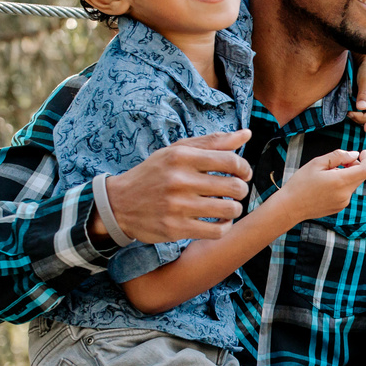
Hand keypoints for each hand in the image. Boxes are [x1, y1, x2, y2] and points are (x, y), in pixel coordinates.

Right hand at [97, 129, 252, 243]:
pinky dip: (225, 226)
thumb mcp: (178, 151)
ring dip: (235, 209)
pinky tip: (220, 221)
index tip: (242, 173)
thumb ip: (212, 142)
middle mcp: (180, 180)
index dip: (244, 168)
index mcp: (182, 157)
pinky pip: (216, 231)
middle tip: (235, 191)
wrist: (119, 203)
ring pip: (229, 209)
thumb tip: (246, 134)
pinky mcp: (176, 228)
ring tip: (228, 206)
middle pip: (234, 187)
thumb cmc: (155, 174)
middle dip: (241, 190)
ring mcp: (178, 206)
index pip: (230, 161)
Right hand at [274, 149, 365, 221]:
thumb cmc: (300, 183)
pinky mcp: (339, 207)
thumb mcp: (317, 163)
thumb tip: (354, 155)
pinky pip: (346, 192)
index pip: (365, 170)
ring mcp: (343, 203)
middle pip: (360, 176)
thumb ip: (338, 156)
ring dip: (347, 175)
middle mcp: (345, 194)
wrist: (290, 207)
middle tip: (339, 161)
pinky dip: (342, 184)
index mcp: (340, 182)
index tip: (362, 152)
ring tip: (328, 173)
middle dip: (354, 165)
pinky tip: (326, 184)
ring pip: (353, 184)